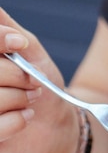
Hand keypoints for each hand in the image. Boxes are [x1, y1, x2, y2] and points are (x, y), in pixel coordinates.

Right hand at [0, 7, 77, 152]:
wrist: (56, 125)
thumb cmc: (39, 83)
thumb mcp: (28, 50)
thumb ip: (5, 27)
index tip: (20, 43)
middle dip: (15, 74)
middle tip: (34, 81)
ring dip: (19, 98)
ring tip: (30, 99)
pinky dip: (18, 121)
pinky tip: (26, 118)